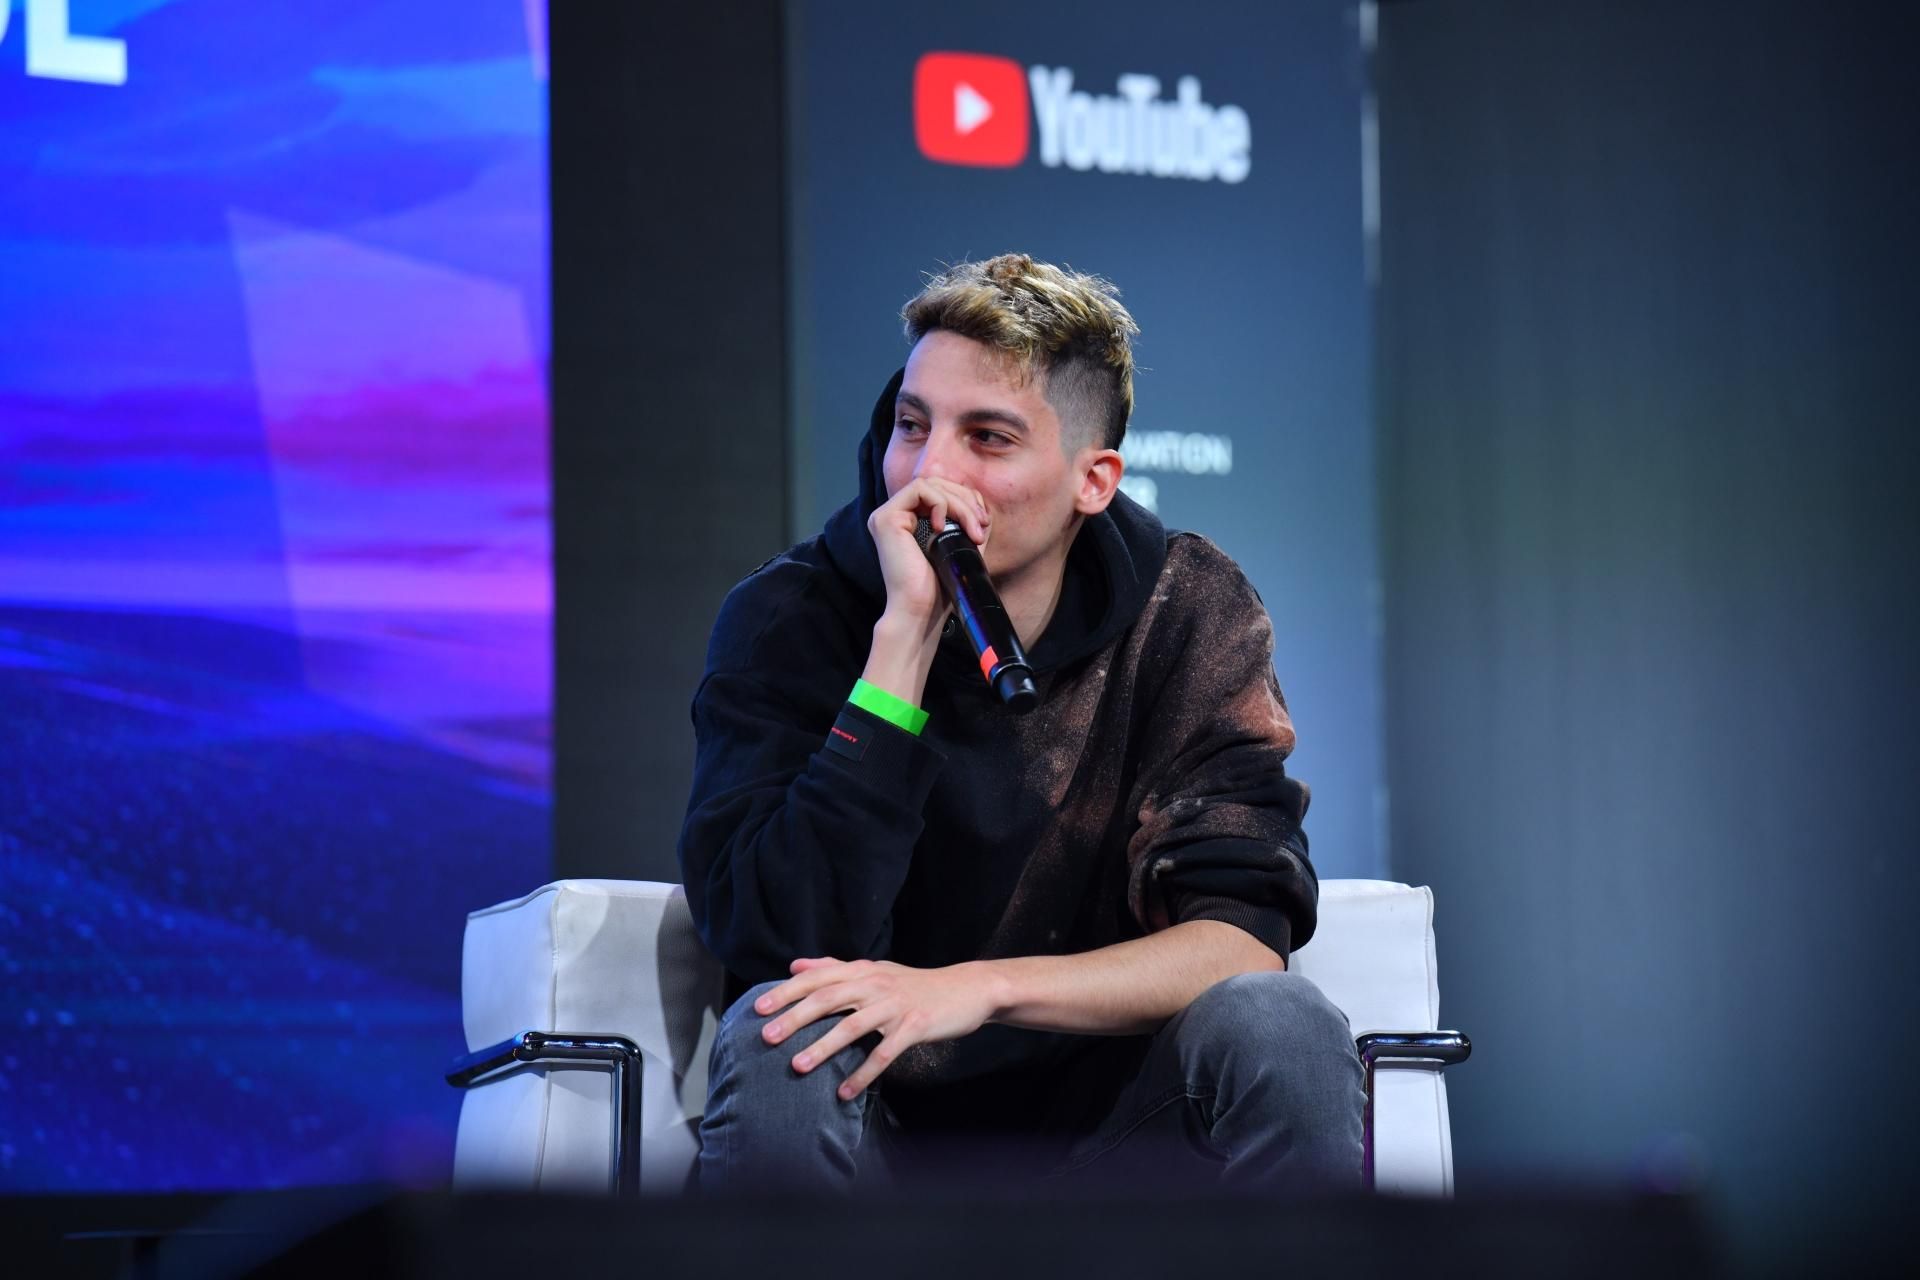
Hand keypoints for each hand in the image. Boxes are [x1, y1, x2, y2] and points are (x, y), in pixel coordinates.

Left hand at [756, 956, 998, 1099]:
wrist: (967, 990)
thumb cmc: (915, 984)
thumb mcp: (876, 969)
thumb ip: (835, 968)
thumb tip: (795, 965)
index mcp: (862, 971)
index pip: (817, 979)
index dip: (787, 992)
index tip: (758, 1008)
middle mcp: (875, 984)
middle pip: (828, 999)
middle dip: (794, 1018)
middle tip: (766, 1037)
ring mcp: (895, 1006)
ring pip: (852, 1026)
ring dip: (822, 1047)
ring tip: (797, 1066)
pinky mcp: (914, 1026)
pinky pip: (884, 1053)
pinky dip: (863, 1074)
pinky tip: (844, 1093)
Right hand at [865, 476, 989, 627]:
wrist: (921, 611)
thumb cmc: (939, 587)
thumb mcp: (961, 546)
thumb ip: (966, 521)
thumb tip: (980, 502)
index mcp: (910, 520)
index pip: (941, 492)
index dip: (967, 500)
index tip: (984, 523)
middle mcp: (896, 515)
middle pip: (937, 483)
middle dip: (966, 500)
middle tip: (981, 526)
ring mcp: (888, 515)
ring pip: (930, 483)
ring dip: (959, 503)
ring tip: (970, 531)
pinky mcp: (885, 518)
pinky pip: (919, 489)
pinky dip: (940, 503)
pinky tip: (944, 528)